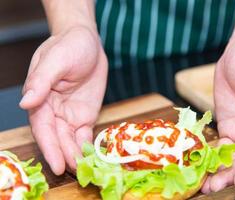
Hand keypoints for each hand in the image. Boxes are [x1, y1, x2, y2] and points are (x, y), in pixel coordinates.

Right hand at [20, 26, 107, 174]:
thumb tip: (25, 102)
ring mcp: (70, 113)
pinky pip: (85, 133)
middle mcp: (53, 110)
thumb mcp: (56, 59)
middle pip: (57, 137)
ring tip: (84, 169)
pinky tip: (91, 157)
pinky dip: (87, 146)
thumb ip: (41, 80)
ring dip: (75, 154)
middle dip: (64, 155)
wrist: (87, 41)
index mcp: (41, 98)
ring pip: (70, 139)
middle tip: (74, 172)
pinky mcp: (85, 114)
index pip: (42, 127)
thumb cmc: (69, 45)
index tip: (57, 164)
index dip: (49, 147)